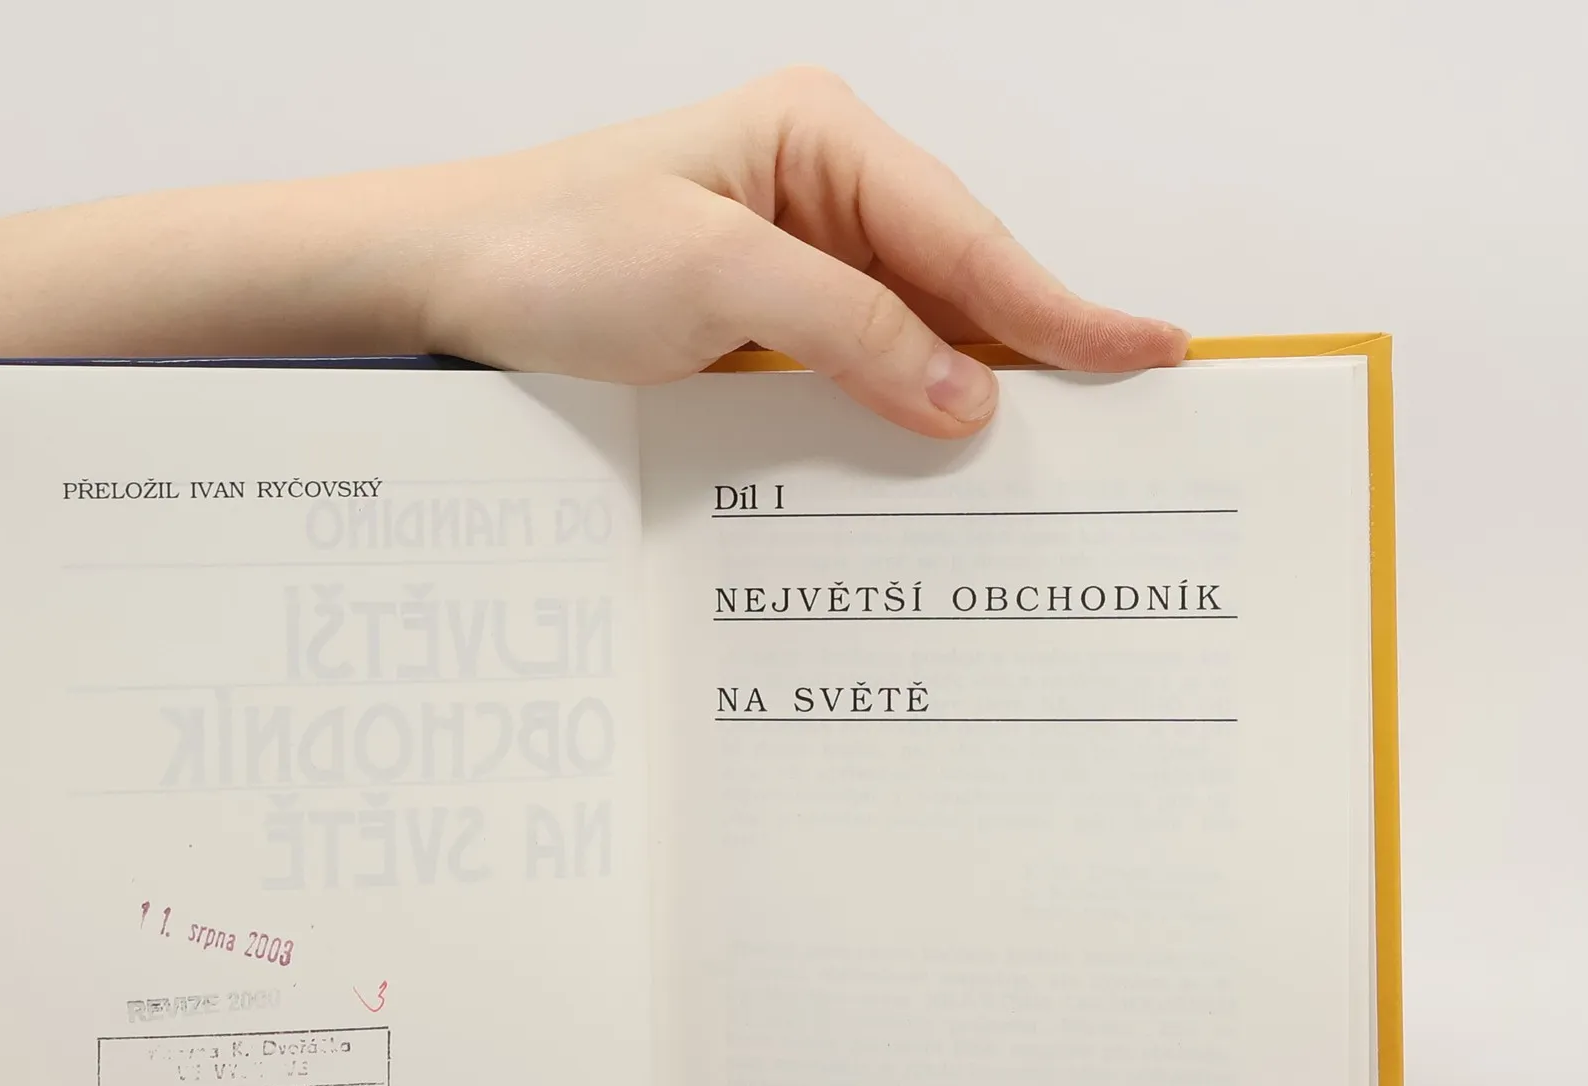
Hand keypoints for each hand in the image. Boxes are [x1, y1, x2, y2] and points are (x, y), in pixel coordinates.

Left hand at [413, 67, 1187, 434]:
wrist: (444, 280)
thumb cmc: (555, 249)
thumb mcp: (714, 282)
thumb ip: (851, 332)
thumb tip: (967, 393)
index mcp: (818, 137)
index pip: (965, 236)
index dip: (1057, 305)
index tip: (1143, 349)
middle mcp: (817, 185)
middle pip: (955, 279)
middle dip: (1029, 348)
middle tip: (1121, 415)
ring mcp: (791, 251)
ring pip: (912, 327)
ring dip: (961, 386)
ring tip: (1046, 445)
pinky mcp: (759, 313)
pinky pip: (855, 361)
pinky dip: (894, 403)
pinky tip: (930, 444)